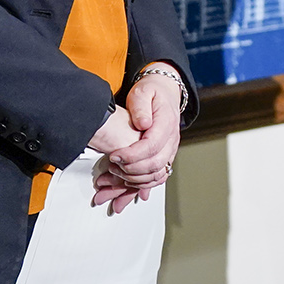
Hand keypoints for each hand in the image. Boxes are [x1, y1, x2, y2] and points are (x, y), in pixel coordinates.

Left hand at [93, 84, 180, 212]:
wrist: (165, 94)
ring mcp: (170, 150)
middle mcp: (172, 139)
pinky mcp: (165, 157)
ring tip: (114, 178)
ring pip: (157, 174)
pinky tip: (127, 191)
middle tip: (112, 167)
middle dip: (131, 170)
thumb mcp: (143, 92)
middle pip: (155, 164)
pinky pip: (157, 177)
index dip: (132, 155)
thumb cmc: (152, 92)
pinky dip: (141, 186)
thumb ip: (141, 106)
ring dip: (134, 182)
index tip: (114, 156)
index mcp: (167, 123)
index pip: (152, 146)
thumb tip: (143, 124)